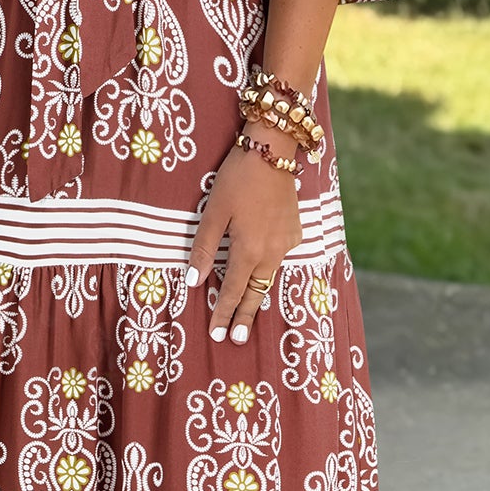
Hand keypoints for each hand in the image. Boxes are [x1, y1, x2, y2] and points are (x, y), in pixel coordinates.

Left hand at [186, 126, 301, 342]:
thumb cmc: (238, 179)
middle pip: (256, 293)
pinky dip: (268, 271)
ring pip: (269, 277)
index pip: (233, 291)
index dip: (224, 313)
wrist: (273, 151)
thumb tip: (194, 281)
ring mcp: (287, 243)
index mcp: (249, 250)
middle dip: (245, 316)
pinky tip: (261, 275)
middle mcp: (272, 252)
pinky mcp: (295, 232)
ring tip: (248, 315)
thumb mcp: (213, 212)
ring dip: (257, 297)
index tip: (218, 333)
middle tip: (237, 339)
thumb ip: (203, 248)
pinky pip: (279, 259)